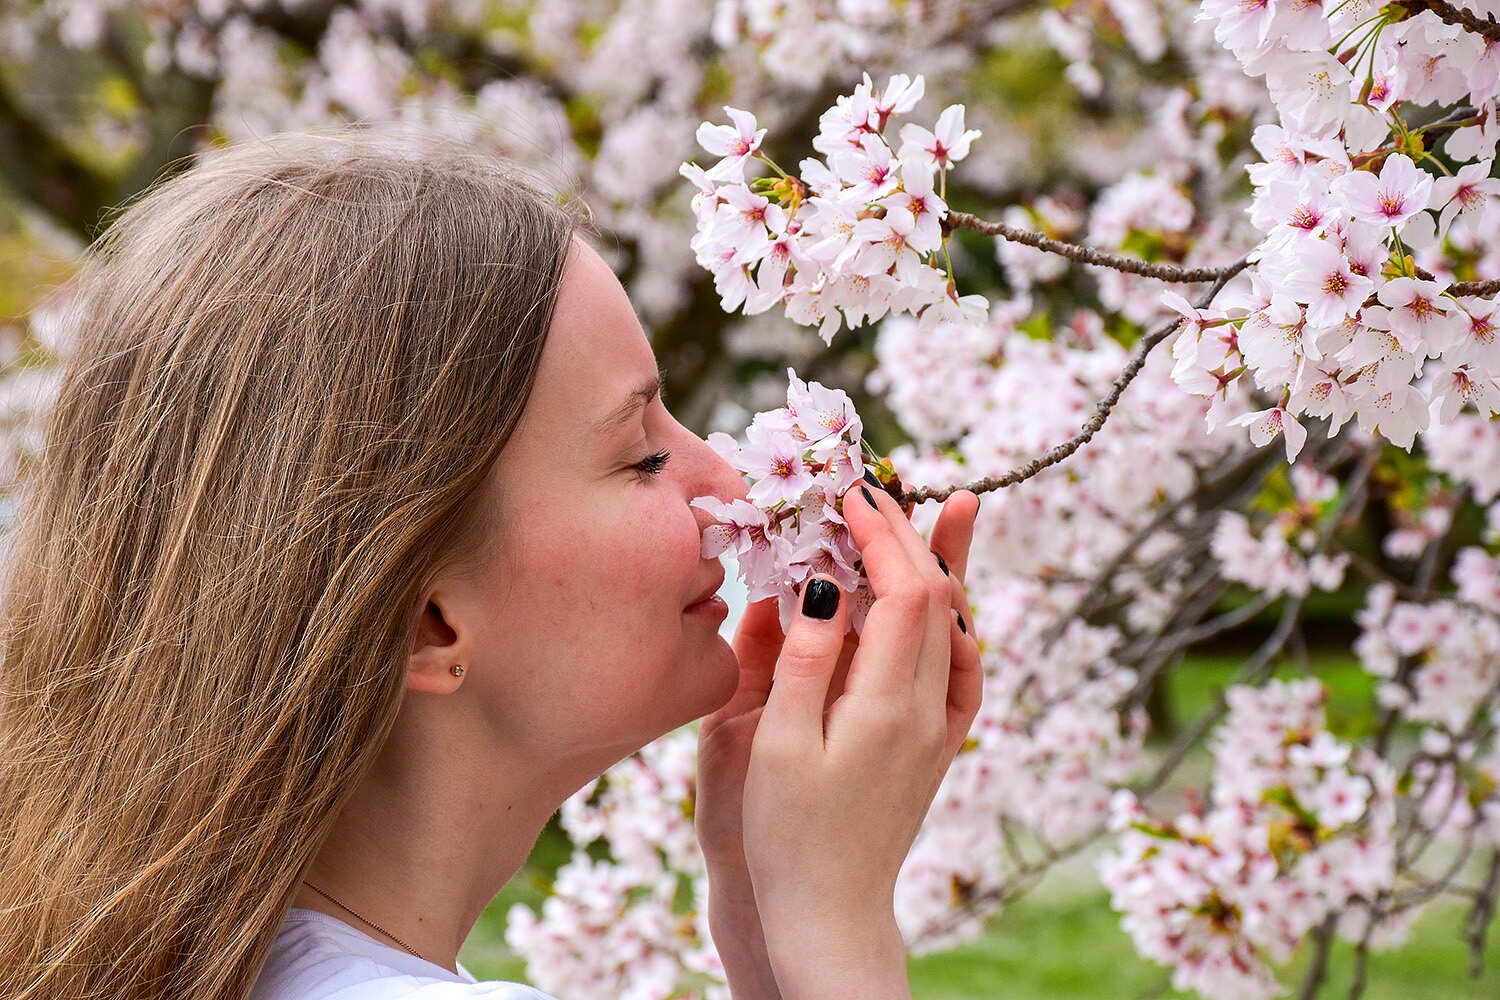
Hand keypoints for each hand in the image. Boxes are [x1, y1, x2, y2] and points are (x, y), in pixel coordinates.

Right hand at [738, 482, 981, 964]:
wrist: (830, 913)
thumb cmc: (789, 835)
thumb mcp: (776, 744)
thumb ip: (803, 658)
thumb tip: (821, 583)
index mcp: (887, 706)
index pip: (905, 591)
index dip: (883, 534)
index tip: (852, 495)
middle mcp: (929, 711)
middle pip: (939, 597)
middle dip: (908, 534)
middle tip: (874, 491)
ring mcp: (942, 729)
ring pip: (958, 625)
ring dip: (936, 566)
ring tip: (929, 515)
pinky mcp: (939, 746)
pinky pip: (964, 666)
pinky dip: (955, 620)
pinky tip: (946, 603)